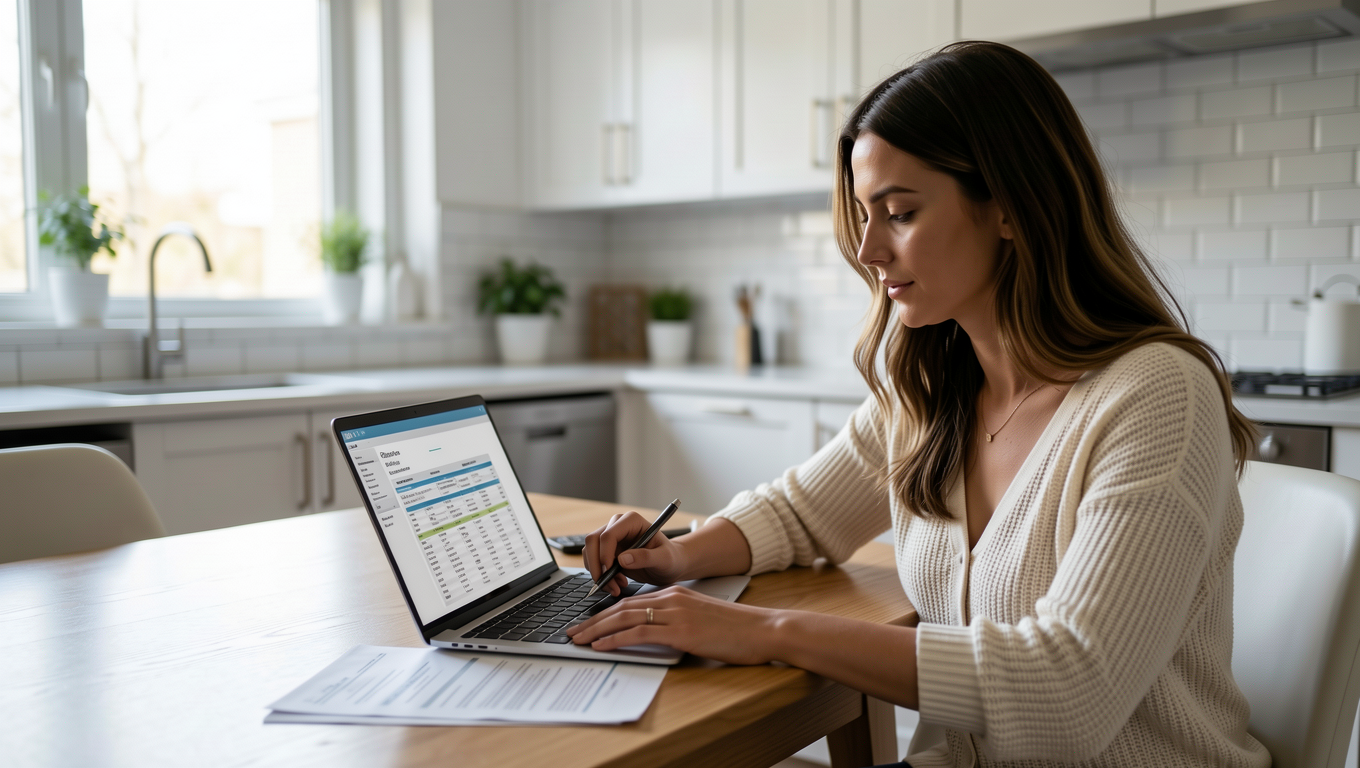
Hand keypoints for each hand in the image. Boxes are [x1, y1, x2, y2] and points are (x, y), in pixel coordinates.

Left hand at [565, 586, 780, 665]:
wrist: (762, 629)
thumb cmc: (736, 629)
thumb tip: (655, 634)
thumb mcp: (701, 619)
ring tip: (579, 640)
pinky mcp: (681, 631)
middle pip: (621, 607)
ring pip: (625, 618)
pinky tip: (602, 645)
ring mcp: (676, 614)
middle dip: (593, 621)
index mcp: (675, 595)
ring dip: (597, 630)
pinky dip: (616, 638)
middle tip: (573, 632)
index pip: (631, 602)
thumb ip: (677, 621)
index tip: (587, 624)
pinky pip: (640, 632)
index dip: (605, 614)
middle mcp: (672, 599)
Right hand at [582, 511, 688, 595]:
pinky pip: (594, 562)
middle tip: (608, 584)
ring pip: (590, 552)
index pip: (608, 534)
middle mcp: (618, 526)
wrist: (670, 566)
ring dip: (598, 573)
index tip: (609, 571)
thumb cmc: (671, 558)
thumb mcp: (664, 559)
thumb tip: (621, 560)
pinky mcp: (606, 551)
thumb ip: (645, 557)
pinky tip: (617, 583)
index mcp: (632, 521)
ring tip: (616, 587)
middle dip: (597, 565)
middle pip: (593, 541)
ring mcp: (610, 538)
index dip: (604, 553)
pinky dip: (601, 576)